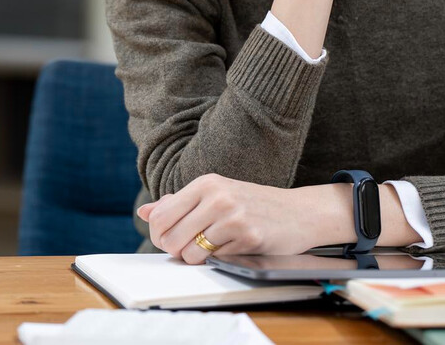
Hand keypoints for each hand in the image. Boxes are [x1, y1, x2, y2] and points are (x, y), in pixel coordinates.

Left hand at [137, 174, 350, 263]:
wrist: (300, 212)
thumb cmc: (253, 204)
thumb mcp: (216, 194)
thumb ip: (179, 203)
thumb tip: (145, 212)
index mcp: (204, 183)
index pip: (160, 216)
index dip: (158, 236)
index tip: (169, 240)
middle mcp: (216, 196)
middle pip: (169, 237)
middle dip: (174, 251)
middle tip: (188, 250)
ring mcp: (232, 216)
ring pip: (189, 253)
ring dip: (196, 259)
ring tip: (212, 249)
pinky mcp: (247, 237)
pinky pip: (214, 260)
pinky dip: (218, 260)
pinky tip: (232, 249)